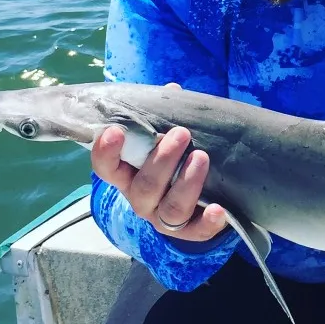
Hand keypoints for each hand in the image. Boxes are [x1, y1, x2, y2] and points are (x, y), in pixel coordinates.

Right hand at [91, 84, 227, 241]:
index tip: (115, 131)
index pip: (106, 167)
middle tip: (181, 133)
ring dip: (186, 183)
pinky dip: (208, 221)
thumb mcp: (166, 136)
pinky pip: (196, 232)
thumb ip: (165, 116)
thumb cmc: (174, 158)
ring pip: (170, 208)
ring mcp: (163, 218)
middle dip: (162, 160)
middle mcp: (141, 198)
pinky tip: (218, 209)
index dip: (106, 151)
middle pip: (143, 187)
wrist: (194, 198)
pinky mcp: (189, 231)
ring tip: (201, 157)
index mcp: (128, 174)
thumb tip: (172, 92)